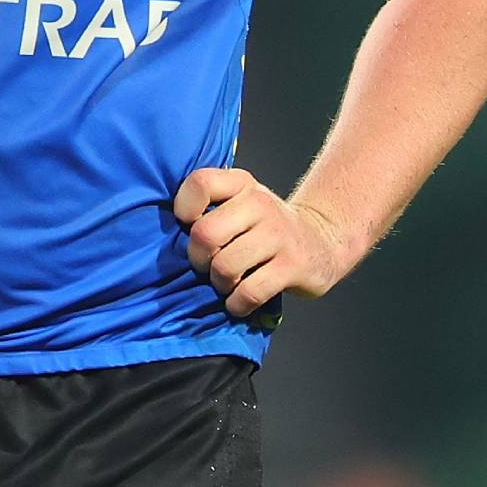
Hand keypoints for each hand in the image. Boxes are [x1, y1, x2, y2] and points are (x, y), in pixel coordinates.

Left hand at [173, 167, 350, 317]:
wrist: (321, 241)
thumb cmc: (266, 225)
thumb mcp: (241, 200)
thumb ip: (210, 204)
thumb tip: (166, 229)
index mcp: (242, 183)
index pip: (200, 183)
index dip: (185, 208)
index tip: (189, 225)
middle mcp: (260, 204)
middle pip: (205, 234)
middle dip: (198, 258)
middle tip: (206, 265)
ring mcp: (278, 236)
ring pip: (225, 267)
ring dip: (218, 284)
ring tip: (226, 283)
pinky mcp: (292, 267)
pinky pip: (249, 292)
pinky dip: (237, 304)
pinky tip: (239, 301)